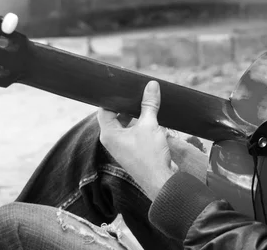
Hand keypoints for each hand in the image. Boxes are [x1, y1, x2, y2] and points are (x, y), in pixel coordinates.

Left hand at [97, 81, 175, 200]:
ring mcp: (123, 147)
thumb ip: (149, 104)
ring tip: (147, 104)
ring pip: (126, 124)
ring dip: (136, 115)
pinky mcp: (133, 151)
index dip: (114, 98)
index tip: (124, 88)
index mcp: (109, 134)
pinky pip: (134, 133)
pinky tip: (152, 118)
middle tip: (138, 93)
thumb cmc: (150, 155)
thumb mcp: (150, 125)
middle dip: (127, 105)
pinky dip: (141, 125)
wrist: (161, 181)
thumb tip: (151, 85)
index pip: (105, 109)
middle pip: (115, 115)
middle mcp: (113, 141)